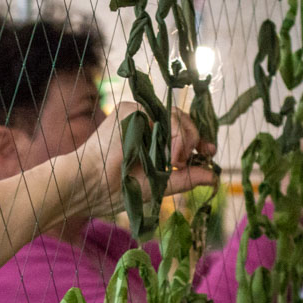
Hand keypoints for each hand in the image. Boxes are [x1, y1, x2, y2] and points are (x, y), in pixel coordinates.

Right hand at [70, 102, 216, 219]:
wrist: (88, 187)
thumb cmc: (114, 191)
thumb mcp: (159, 186)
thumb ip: (185, 179)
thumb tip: (214, 177)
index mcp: (149, 141)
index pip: (182, 132)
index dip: (198, 140)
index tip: (209, 153)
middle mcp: (144, 125)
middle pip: (183, 121)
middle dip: (194, 139)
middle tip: (185, 163)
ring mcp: (136, 116)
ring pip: (176, 115)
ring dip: (185, 138)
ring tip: (177, 161)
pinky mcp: (129, 111)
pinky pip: (162, 114)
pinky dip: (174, 132)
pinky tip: (171, 153)